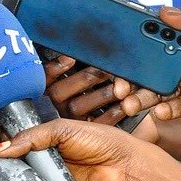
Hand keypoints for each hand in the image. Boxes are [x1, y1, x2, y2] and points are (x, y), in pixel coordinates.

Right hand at [0, 118, 149, 180]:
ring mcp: (47, 175)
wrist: (122, 166)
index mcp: (45, 136)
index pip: (16, 133)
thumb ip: (31, 136)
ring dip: (5, 171)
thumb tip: (3, 147)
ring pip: (19, 175)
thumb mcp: (62, 129)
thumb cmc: (101, 141)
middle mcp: (43, 156)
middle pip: (12, 155)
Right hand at [45, 55, 161, 126]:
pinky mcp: (89, 135)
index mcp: (61, 86)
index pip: (44, 78)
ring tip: (121, 88)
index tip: (70, 58)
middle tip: (106, 70)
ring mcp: (73, 122)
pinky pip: (95, 123)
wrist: (135, 115)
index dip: (54, 69)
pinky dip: (113, 112)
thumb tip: (87, 46)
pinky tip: (125, 105)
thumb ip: (91, 60)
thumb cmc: (118, 85)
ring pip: (75, 107)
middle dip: (85, 78)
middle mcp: (61, 105)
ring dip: (101, 94)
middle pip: (57, 92)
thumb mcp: (103, 69)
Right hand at [113, 6, 180, 120]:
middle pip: (150, 68)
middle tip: (118, 82)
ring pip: (158, 90)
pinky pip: (178, 108)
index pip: (154, 40)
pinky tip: (157, 111)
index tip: (117, 48)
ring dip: (142, 96)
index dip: (135, 44)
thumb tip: (164, 12)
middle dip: (131, 76)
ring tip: (129, 100)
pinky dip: (165, 111)